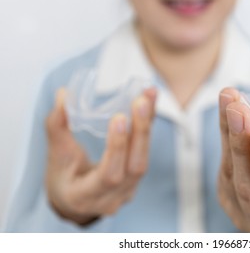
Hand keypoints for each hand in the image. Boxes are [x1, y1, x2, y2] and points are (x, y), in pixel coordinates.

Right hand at [45, 87, 156, 224]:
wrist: (74, 200)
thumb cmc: (62, 178)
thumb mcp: (55, 156)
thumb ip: (57, 126)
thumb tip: (64, 94)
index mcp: (85, 196)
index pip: (109, 175)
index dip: (116, 147)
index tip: (119, 117)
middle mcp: (112, 199)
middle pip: (135, 167)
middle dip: (140, 132)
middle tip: (141, 101)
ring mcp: (128, 191)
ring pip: (144, 159)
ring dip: (147, 125)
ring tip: (149, 95)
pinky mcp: (137, 179)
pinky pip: (146, 152)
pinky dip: (148, 127)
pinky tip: (150, 103)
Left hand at [218, 88, 249, 231]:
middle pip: (248, 187)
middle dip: (240, 145)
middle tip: (237, 108)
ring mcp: (240, 212)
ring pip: (230, 174)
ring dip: (228, 134)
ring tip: (229, 99)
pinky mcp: (226, 196)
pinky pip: (223, 165)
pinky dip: (224, 136)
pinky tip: (226, 109)